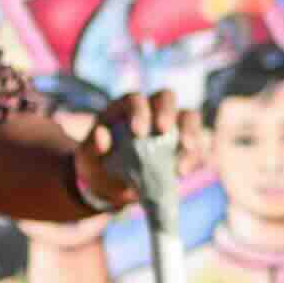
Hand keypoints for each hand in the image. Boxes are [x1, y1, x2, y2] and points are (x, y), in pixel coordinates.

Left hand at [55, 84, 190, 213]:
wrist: (112, 185)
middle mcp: (150, 110)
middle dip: (167, 111)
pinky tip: (182, 171)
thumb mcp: (87, 160)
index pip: (135, 99)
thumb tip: (100, 135)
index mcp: (124, 108)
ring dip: (190, 130)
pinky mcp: (183, 144)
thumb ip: (91, 148)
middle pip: (166, 97)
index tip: (138, 132)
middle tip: (164, 129)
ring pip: (189, 116)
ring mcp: (171, 125)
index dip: (138, 111)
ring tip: (186, 148)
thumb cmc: (97, 166)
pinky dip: (194, 155)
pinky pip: (197, 143)